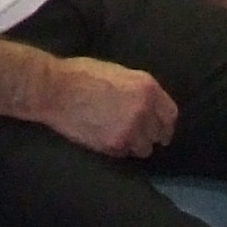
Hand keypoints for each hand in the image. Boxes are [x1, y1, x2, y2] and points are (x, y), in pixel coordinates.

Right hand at [37, 56, 176, 156]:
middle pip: (159, 134)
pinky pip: (124, 154)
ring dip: (135, 145)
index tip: (160, 129)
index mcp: (147, 87)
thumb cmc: (82, 74)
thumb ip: (139, 89)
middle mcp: (144, 110)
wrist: (56, 89)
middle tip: (139, 135)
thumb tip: (150, 104)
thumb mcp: (119, 73)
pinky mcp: (113, 145)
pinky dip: (118, 150)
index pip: (170, 114)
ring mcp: (130, 130)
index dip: (164, 123)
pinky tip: (106, 139)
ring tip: (121, 138)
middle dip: (151, 135)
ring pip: (144, 149)